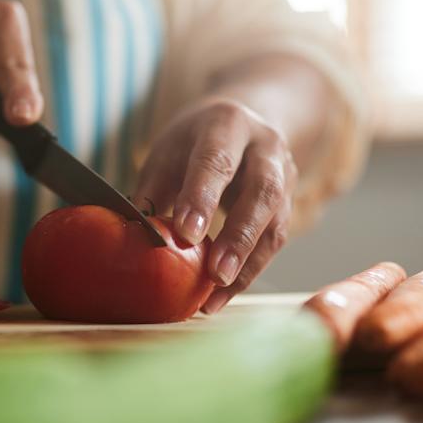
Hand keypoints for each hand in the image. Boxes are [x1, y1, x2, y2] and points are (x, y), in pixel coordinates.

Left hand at [134, 96, 297, 312]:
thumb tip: (134, 234)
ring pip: (275, 224)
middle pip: (262, 192)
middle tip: (216, 274)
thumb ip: (153, 189)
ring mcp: (285, 177)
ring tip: (215, 298)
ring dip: (246, 265)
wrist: (246, 123)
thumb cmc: (195, 142)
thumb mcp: (168, 152)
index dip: (202, 197)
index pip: (217, 161)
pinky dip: (248, 273)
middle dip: (239, 237)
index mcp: (227, 124)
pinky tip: (221, 296)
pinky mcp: (289, 205)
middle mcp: (266, 148)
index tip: (186, 234)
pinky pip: (274, 243)